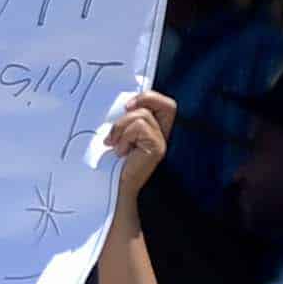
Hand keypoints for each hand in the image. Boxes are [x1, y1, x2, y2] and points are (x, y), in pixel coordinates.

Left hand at [103, 87, 178, 207]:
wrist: (116, 186)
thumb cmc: (115, 162)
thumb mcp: (120, 135)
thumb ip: (126, 120)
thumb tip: (124, 104)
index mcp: (156, 128)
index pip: (164, 104)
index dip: (149, 97)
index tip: (127, 104)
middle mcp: (164, 134)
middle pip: (167, 104)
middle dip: (144, 100)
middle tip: (126, 108)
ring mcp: (162, 141)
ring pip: (142, 116)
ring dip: (122, 127)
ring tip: (116, 144)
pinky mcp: (158, 147)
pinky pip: (139, 128)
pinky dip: (124, 137)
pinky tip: (122, 152)